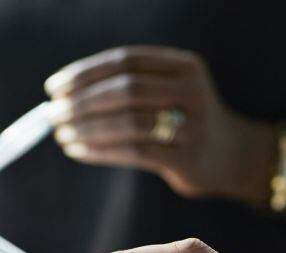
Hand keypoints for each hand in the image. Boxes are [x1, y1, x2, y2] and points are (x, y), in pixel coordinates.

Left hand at [44, 46, 274, 203]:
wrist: (232, 158)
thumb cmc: (184, 122)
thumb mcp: (169, 91)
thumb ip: (130, 86)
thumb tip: (64, 95)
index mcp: (185, 66)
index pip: (125, 61)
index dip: (85, 73)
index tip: (54, 87)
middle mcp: (192, 91)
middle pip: (125, 89)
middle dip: (82, 102)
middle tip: (52, 114)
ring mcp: (192, 126)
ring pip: (127, 122)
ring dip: (87, 128)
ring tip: (62, 135)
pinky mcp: (186, 158)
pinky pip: (133, 152)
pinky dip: (100, 151)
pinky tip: (79, 151)